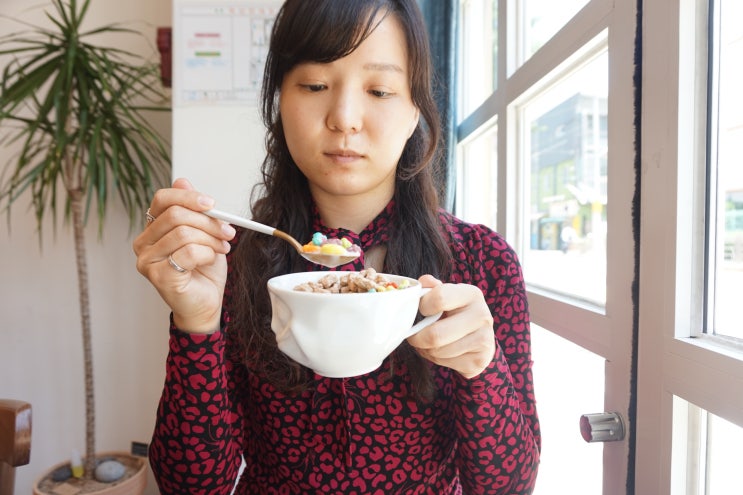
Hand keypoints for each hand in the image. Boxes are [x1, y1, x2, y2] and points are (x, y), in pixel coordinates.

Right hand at [132, 178, 235, 332]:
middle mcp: (143, 243)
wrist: (206, 304)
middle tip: (228, 231)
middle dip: (208, 221)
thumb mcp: (203, 234)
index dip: (189, 197)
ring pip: (184, 233)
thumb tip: (182, 181)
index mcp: (152, 229)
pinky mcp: (158, 277)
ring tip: (223, 248)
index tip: (212, 204)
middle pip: (176, 215)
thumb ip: (193, 210)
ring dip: (211, 239)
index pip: (162, 199)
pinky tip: (212, 259)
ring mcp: (147, 261)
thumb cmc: (203, 271)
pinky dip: (207, 253)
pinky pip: (188, 253)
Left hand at [407, 275, 495, 378]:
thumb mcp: (447, 295)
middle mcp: (482, 315)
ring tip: (428, 343)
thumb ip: (432, 288)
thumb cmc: (456, 313)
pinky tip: (441, 351)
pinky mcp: (479, 360)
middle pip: (435, 334)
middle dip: (417, 338)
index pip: (439, 298)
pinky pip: (445, 363)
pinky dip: (435, 359)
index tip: (421, 310)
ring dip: (425, 349)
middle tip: (414, 335)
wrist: (480, 339)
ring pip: (437, 351)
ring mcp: (484, 340)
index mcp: (472, 294)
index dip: (423, 306)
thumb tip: (423, 282)